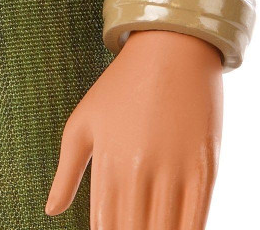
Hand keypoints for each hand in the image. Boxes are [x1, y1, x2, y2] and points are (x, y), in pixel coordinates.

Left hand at [45, 29, 223, 228]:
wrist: (173, 47)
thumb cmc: (122, 83)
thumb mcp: (83, 120)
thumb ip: (66, 171)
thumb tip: (52, 210)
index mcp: (108, 164)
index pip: (103, 228)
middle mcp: (141, 172)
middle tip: (131, 229)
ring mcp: (176, 171)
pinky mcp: (207, 166)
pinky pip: (196, 219)